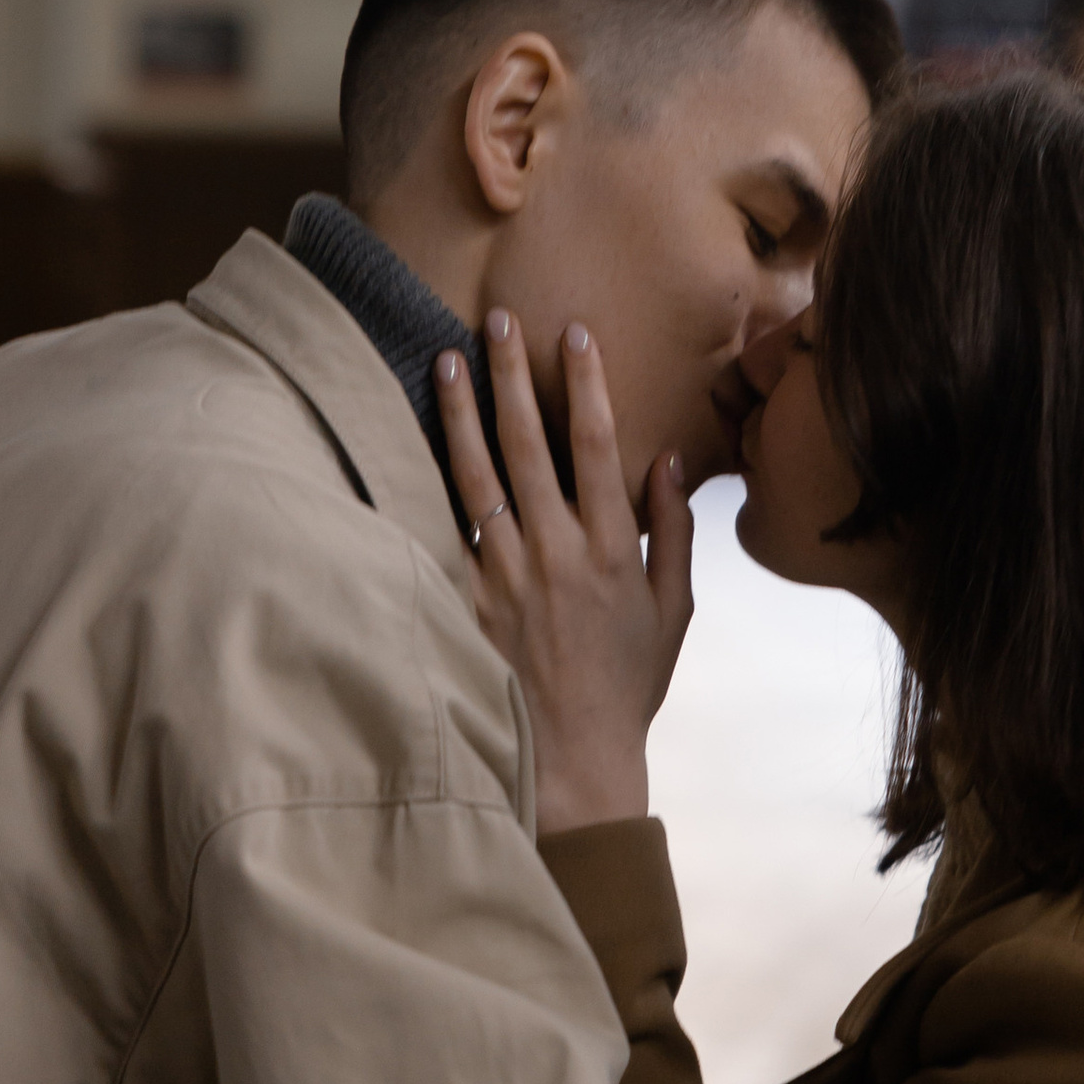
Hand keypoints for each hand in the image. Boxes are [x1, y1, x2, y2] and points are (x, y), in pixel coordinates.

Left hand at [437, 316, 693, 834]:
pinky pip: (442, 529)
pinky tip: (410, 440)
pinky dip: (426, 481)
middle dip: (514, 375)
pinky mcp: (464, 602)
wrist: (569, 762)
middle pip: (529, 444)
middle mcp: (555, 553)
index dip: (587, 383)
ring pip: (475, 476)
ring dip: (461, 412)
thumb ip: (673, 532)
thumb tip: (669, 461)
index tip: (574, 332)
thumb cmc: (626, 687)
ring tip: (446, 360)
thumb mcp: (673, 611)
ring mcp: (504, 577)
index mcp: (612, 550)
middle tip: (497, 320)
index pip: (598, 445)